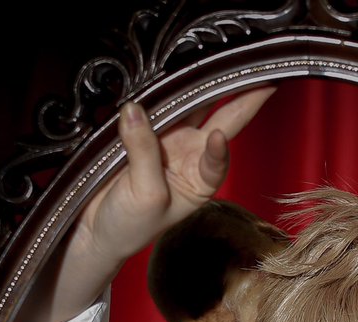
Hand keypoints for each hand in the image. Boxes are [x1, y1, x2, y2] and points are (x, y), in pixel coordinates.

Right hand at [13, 86, 274, 321]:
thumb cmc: (130, 226)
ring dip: (197, 81)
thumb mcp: (146, 195)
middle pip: (217, 116)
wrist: (97, 231)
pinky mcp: (140, 129)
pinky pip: (150, 103)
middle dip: (239, 91)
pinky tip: (165, 70)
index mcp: (200, 179)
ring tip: (214, 54)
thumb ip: (144, 152)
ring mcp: (165, 138)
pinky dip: (156, 88)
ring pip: (186, 102)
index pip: (219, 157)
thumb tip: (135, 109)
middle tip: (260, 66)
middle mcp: (189, 153)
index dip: (221, 146)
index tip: (218, 138)